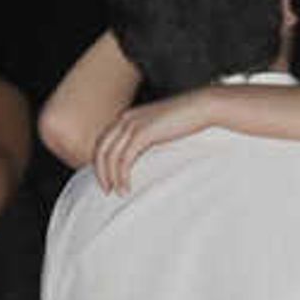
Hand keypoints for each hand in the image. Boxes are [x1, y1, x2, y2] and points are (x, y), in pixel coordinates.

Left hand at [92, 91, 212, 193]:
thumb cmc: (183, 119)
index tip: (106, 179)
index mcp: (126, 117)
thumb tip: (135, 157)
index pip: (102, 142)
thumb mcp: (156, 128)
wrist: (200, 106)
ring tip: (117, 192)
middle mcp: (125, 119)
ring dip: (111, 178)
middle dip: (101, 172)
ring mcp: (132, 125)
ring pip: (110, 157)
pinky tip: (127, 188)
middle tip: (107, 190)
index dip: (100, 163)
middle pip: (100, 149)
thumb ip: (142, 139)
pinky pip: (124, 160)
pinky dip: (122, 177)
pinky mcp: (142, 134)